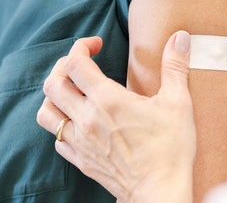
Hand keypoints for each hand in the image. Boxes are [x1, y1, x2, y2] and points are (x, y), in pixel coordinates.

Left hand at [37, 31, 195, 201]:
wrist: (161, 192)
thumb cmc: (171, 149)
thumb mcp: (178, 103)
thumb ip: (175, 67)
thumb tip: (179, 38)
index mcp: (107, 100)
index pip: (75, 63)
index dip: (81, 47)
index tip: (97, 45)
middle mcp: (87, 119)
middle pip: (53, 84)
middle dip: (63, 66)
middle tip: (82, 64)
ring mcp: (80, 142)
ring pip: (46, 113)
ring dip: (55, 96)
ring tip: (73, 91)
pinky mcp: (81, 161)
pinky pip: (57, 138)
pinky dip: (62, 125)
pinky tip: (80, 122)